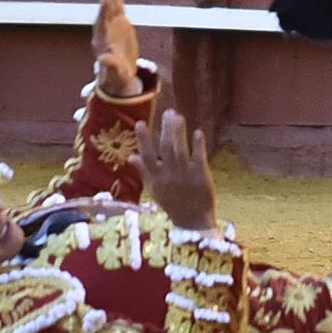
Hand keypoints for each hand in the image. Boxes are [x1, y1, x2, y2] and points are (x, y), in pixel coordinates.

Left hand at [92, 0, 140, 96]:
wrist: (117, 74)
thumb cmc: (114, 74)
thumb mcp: (114, 72)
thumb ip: (110, 64)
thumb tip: (104, 58)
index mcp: (102, 41)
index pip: (104, 23)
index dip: (106, 12)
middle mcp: (106, 30)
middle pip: (107, 10)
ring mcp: (113, 26)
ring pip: (112, 6)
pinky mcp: (121, 25)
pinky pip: (118, 7)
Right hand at [132, 109, 216, 231]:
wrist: (192, 220)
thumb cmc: (172, 203)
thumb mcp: (154, 189)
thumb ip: (144, 171)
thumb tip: (130, 156)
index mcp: (156, 178)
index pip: (147, 155)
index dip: (143, 139)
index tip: (141, 122)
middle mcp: (168, 174)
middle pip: (165, 148)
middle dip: (165, 129)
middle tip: (168, 112)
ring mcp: (185, 174)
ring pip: (180, 149)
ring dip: (179, 132)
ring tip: (178, 116)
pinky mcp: (201, 175)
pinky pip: (198, 157)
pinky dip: (198, 144)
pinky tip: (198, 131)